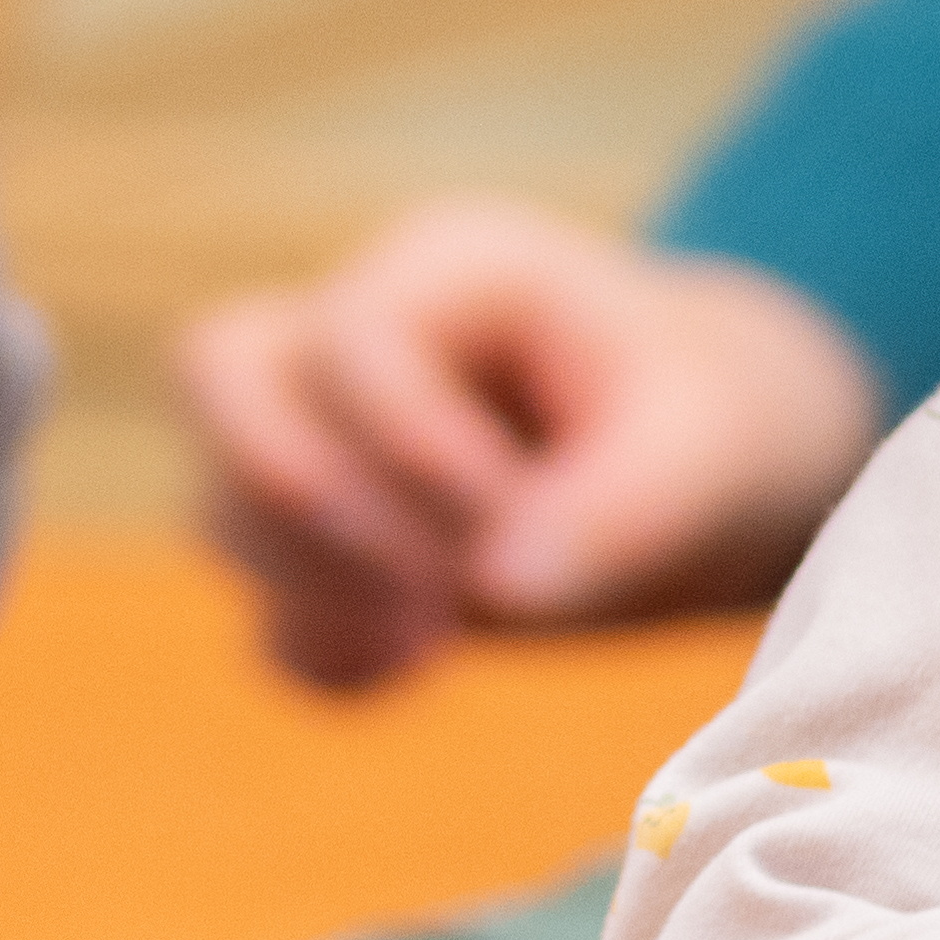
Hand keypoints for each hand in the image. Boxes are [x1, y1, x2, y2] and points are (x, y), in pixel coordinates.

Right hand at [175, 200, 883, 690]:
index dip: (413, 454)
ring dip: (308, 584)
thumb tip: (496, 587)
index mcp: (452, 268)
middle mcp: (356, 331)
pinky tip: (410, 672)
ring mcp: (322, 434)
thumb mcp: (714, 448)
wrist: (719, 464)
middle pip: (221, 373)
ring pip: (220, 494)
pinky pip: (261, 600)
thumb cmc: (719, 422)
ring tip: (436, 641)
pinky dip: (316, 649)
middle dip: (305, 503)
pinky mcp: (328, 540)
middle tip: (429, 593)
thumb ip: (622, 506)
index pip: (353, 341)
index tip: (517, 535)